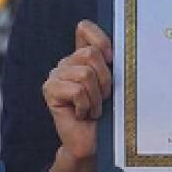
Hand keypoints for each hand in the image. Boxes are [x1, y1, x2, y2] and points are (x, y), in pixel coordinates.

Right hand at [42, 20, 112, 161]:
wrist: (94, 142)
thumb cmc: (108, 114)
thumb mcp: (116, 84)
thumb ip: (113, 63)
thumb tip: (120, 49)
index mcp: (83, 56)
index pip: (85, 28)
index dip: (101, 39)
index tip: (113, 59)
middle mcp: (67, 62)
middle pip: (90, 53)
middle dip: (105, 79)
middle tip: (105, 98)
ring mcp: (56, 75)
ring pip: (85, 73)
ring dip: (96, 96)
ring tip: (94, 108)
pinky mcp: (50, 90)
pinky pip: (76, 89)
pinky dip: (86, 105)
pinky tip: (83, 114)